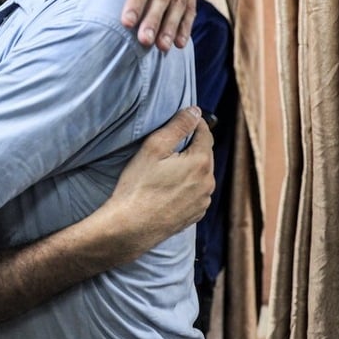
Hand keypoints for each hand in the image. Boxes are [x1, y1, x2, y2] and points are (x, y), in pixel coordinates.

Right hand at [107, 107, 213, 252]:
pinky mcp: (195, 215)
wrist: (130, 227)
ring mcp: (203, 201)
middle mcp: (208, 182)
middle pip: (204, 155)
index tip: (183, 121)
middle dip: (191, 147)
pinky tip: (168, 188)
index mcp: (200, 162)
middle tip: (169, 147)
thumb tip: (195, 111)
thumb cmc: (138, 186)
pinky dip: (187, 187)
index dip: (195, 124)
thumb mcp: (153, 148)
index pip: (206, 134)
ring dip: (189, 168)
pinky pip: (196, 193)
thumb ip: (177, 126)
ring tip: (166, 170)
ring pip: (201, 175)